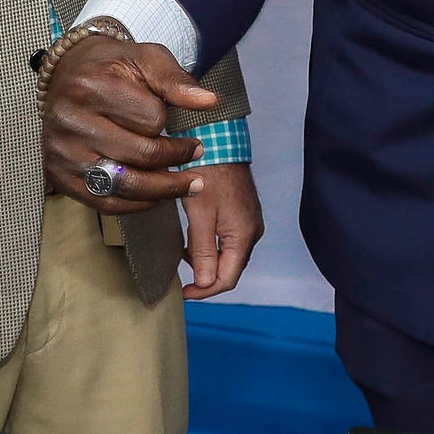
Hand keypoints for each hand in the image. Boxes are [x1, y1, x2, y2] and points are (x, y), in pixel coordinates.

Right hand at [41, 30, 214, 204]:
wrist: (66, 77)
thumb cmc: (112, 68)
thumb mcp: (146, 59)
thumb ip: (176, 80)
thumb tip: (209, 101)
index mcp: (92, 86)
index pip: (150, 119)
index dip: (169, 122)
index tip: (175, 120)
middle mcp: (70, 121)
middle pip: (141, 155)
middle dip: (176, 157)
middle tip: (198, 153)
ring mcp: (62, 152)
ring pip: (125, 185)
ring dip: (165, 189)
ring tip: (190, 184)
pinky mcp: (58, 175)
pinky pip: (105, 203)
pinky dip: (137, 204)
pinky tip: (158, 196)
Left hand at [181, 160, 263, 299]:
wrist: (219, 141)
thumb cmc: (209, 173)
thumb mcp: (200, 215)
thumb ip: (204, 251)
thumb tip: (205, 284)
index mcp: (244, 235)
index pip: (228, 278)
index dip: (205, 291)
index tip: (185, 292)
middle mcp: (252, 231)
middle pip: (230, 268)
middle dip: (206, 276)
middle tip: (182, 275)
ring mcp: (249, 222)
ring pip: (229, 254)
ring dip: (207, 259)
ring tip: (185, 252)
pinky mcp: (243, 213)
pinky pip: (229, 240)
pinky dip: (212, 245)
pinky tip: (195, 238)